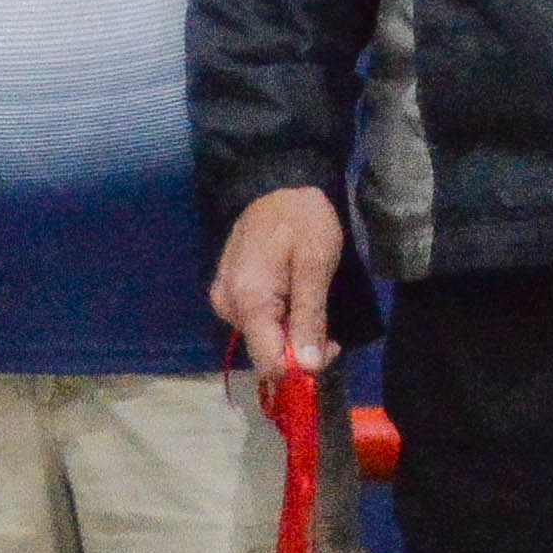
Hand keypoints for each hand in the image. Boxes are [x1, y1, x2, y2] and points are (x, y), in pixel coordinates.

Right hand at [212, 186, 346, 380]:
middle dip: (300, 348)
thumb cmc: (302, 221)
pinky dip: (278, 319)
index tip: (329, 346)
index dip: (301, 367)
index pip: (268, 363)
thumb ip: (310, 317)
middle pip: (265, 353)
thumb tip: (307, 367)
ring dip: (290, 332)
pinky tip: (293, 297)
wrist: (276, 184)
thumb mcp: (316, 265)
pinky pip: (254, 322)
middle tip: (329, 326)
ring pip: (261, 339)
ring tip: (311, 302)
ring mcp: (224, 299)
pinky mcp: (227, 292)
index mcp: (249, 301)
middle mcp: (228, 306)